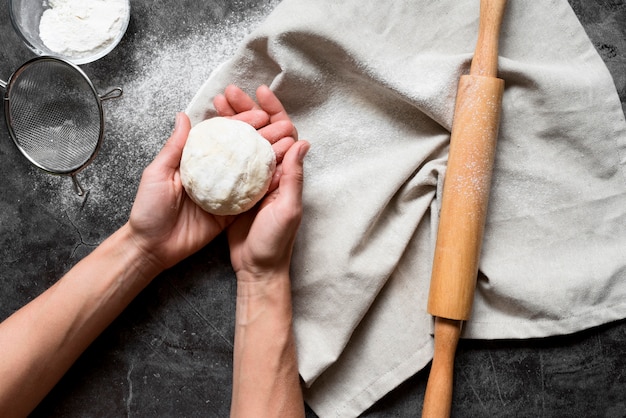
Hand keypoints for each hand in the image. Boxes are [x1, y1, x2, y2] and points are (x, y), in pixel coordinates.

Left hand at [128, 85, 300, 272]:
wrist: (152, 247)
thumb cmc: (148, 209)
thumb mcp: (158, 173)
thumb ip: (175, 146)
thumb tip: (184, 116)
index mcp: (196, 161)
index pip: (222, 137)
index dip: (241, 124)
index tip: (260, 114)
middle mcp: (212, 175)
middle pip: (240, 152)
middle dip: (262, 138)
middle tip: (281, 128)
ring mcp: (223, 195)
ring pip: (249, 174)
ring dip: (268, 159)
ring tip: (286, 145)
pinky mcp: (229, 214)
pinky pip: (250, 200)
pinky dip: (265, 188)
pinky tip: (279, 174)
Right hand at [217, 86, 309, 278]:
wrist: (256, 268)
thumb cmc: (275, 242)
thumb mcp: (287, 209)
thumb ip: (293, 176)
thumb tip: (302, 142)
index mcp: (286, 173)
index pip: (282, 133)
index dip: (273, 111)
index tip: (260, 93)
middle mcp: (270, 172)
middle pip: (259, 132)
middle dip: (246, 109)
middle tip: (229, 92)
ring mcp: (251, 180)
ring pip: (242, 142)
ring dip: (231, 121)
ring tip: (216, 104)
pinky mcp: (234, 189)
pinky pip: (228, 159)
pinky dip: (220, 143)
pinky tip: (207, 131)